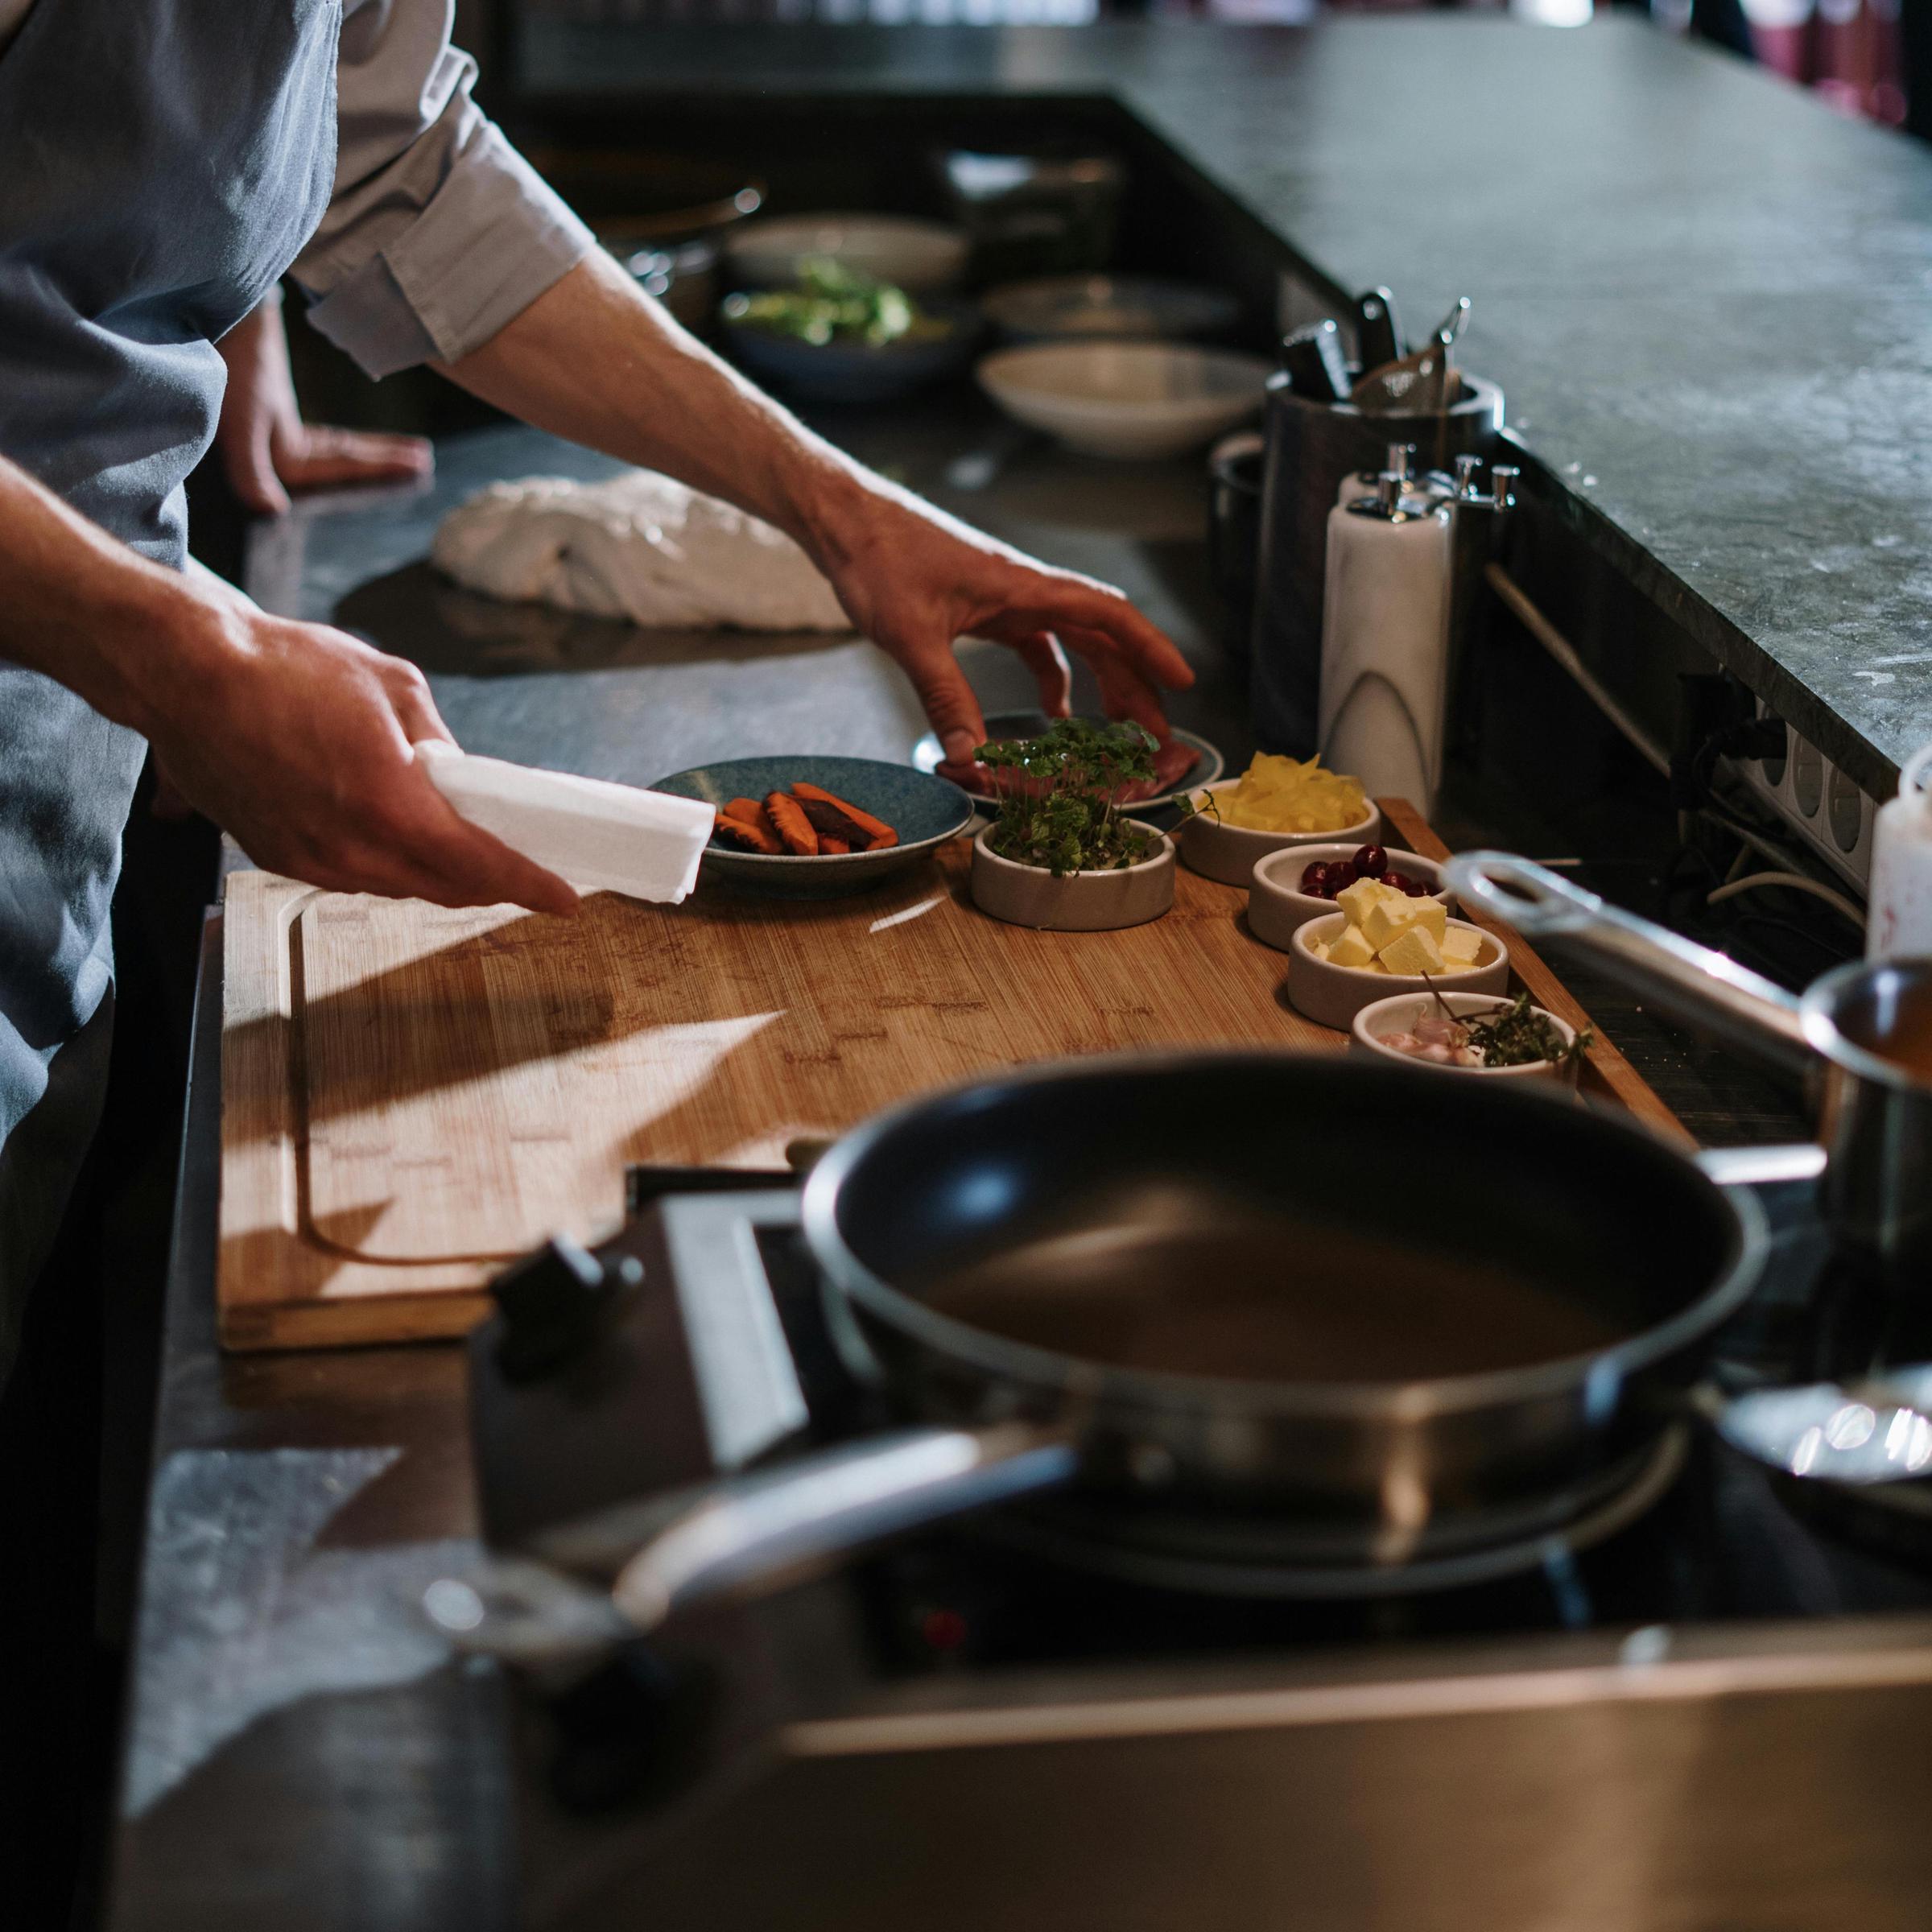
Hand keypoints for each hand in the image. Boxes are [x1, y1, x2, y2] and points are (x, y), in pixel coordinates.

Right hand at [142, 590, 576, 912]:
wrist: (186, 677)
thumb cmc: (287, 670)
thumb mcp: (395, 689)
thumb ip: (439, 746)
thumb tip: (459, 779)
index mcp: (392, 808)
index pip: (481, 867)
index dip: (530, 885)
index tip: (564, 896)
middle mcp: (351, 849)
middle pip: (444, 888)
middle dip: (487, 881)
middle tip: (520, 865)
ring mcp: (312, 861)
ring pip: (398, 887)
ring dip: (435, 874)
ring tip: (460, 846)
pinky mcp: (280, 857)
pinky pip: (353, 876)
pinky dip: (386, 863)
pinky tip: (393, 835)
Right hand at [214, 295, 432, 515]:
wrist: (210, 313)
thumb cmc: (228, 365)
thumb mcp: (239, 423)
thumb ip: (252, 471)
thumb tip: (272, 511)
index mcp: (276, 456)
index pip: (339, 467)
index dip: (377, 466)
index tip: (416, 464)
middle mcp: (277, 449)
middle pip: (343, 462)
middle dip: (383, 463)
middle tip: (424, 461)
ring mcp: (277, 431)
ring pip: (339, 449)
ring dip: (374, 453)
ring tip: (415, 454)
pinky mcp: (274, 410)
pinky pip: (326, 438)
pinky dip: (352, 442)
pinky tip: (369, 446)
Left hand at [816, 482, 1193, 764]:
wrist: (844, 519)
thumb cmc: (878, 557)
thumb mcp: (911, 635)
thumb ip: (944, 696)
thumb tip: (970, 754)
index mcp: (1023, 587)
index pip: (1109, 614)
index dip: (1151, 648)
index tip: (1183, 681)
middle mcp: (1025, 589)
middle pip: (1101, 636)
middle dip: (1134, 683)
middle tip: (1156, 732)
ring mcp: (1007, 598)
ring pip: (1072, 641)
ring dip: (1100, 683)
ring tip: (1118, 730)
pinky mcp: (984, 607)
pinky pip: (1035, 644)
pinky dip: (1052, 678)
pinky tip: (1052, 713)